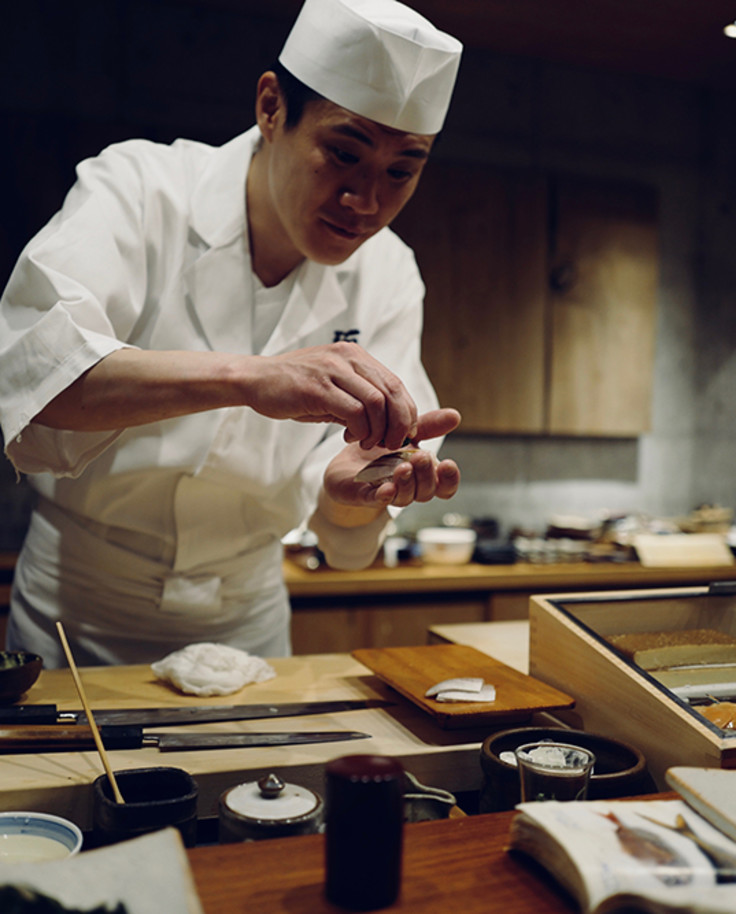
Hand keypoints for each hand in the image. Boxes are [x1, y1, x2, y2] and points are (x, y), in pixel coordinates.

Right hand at [245, 342, 417, 450]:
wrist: (255, 379)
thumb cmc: (293, 387)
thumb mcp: (331, 386)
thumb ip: (357, 398)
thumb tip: (385, 423)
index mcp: (354, 356)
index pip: (395, 383)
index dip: (405, 411)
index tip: (402, 432)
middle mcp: (347, 358)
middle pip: (392, 392)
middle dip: (399, 423)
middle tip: (393, 443)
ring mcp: (332, 372)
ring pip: (376, 403)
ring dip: (378, 430)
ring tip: (369, 443)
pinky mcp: (318, 389)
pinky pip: (354, 412)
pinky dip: (360, 430)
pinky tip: (350, 437)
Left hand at [321, 408, 460, 513]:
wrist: (347, 460)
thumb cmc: (382, 449)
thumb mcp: (406, 433)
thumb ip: (428, 426)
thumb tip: (455, 415)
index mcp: (423, 476)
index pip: (444, 486)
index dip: (449, 479)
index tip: (448, 463)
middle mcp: (409, 488)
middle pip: (426, 492)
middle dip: (426, 475)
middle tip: (421, 457)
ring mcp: (388, 494)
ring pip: (405, 498)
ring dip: (407, 483)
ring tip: (403, 467)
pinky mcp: (365, 496)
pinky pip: (376, 500)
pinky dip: (383, 496)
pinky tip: (386, 488)